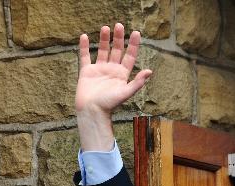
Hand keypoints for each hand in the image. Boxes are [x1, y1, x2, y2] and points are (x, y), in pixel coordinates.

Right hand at [76, 23, 151, 151]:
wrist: (92, 111)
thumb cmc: (109, 104)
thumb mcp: (125, 93)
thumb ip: (137, 83)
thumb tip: (150, 71)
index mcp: (122, 75)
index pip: (129, 57)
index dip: (133, 45)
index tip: (136, 33)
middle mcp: (112, 70)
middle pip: (116, 51)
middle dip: (119, 38)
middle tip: (120, 25)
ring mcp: (99, 70)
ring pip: (102, 51)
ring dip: (104, 39)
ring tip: (106, 27)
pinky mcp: (86, 72)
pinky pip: (85, 56)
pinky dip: (84, 47)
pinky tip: (85, 36)